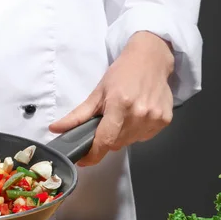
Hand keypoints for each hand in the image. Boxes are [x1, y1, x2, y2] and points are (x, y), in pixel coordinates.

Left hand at [49, 31, 174, 166]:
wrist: (150, 59)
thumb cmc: (122, 73)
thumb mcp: (97, 92)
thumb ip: (77, 115)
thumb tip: (55, 129)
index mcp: (119, 105)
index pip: (105, 140)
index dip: (93, 154)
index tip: (84, 160)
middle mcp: (139, 113)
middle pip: (116, 143)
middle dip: (107, 139)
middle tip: (106, 123)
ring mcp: (154, 118)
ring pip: (130, 142)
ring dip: (122, 136)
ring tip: (122, 116)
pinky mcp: (165, 120)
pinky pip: (144, 137)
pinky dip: (136, 132)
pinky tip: (135, 116)